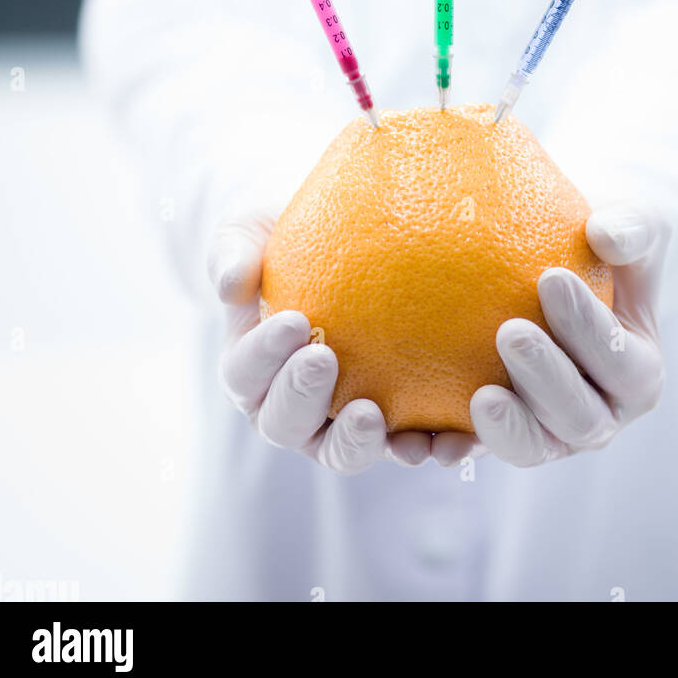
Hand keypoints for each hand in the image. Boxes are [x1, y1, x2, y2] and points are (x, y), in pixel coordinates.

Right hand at [208, 210, 441, 472]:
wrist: (350, 236)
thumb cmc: (292, 231)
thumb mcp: (253, 227)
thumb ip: (235, 250)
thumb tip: (232, 284)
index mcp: (252, 368)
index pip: (246, 372)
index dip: (264, 355)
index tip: (295, 320)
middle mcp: (291, 405)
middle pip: (285, 424)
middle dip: (299, 398)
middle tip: (325, 358)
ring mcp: (341, 422)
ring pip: (341, 451)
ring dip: (355, 442)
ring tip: (374, 415)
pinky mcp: (396, 425)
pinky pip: (408, 445)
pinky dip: (425, 447)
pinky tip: (445, 437)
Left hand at [468, 203, 668, 465]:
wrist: (565, 267)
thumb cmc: (602, 243)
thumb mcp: (633, 224)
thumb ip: (630, 228)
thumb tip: (604, 233)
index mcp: (638, 373)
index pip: (619, 359)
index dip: (589, 327)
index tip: (551, 278)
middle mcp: (600, 414)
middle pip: (579, 417)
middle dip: (548, 380)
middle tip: (510, 331)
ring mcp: (550, 432)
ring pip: (533, 445)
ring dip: (506, 428)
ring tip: (476, 396)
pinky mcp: (501, 433)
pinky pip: (475, 447)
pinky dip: (450, 444)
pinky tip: (415, 435)